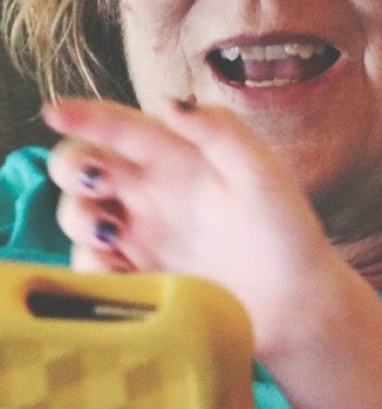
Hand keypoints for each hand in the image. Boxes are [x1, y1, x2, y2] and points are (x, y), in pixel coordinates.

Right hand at [45, 97, 342, 362]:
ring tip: (108, 236)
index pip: (122, 128)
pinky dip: (91, 269)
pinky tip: (119, 274)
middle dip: (71, 170)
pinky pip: (93, 270)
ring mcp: (139, 237)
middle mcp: (148, 192)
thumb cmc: (286, 231)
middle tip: (96, 187)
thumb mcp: (261, 172)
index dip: (86, 116)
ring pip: (78, 216)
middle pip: (83, 167)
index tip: (57, 112)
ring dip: (77, 220)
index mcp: (176, 157)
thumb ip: (221, 130)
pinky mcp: (137, 279)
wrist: (297, 305)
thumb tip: (168, 102)